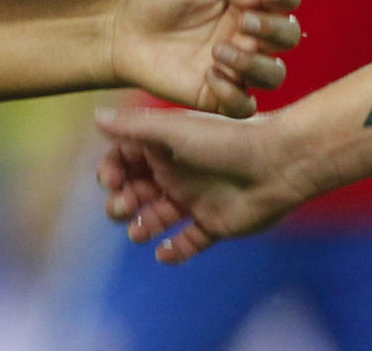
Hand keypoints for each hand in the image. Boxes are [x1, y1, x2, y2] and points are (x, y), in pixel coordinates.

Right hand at [94, 106, 313, 261]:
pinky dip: (175, 251)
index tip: (108, 180)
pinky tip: (163, 253)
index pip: (125, 160)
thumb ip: (133, 126)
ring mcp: (194, 199)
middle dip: (123, 200)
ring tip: (139, 231)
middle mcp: (176, 173)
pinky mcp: (214, 225)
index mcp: (164, 147)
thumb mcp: (171, 129)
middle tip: (122, 207)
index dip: (112, 170)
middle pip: (137, 190)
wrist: (275, 164)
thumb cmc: (222, 140)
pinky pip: (189, 242)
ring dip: (143, 225)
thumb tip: (95, 117)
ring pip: (158, 217)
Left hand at [109, 0, 300, 116]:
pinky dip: (234, 93)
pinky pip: (245, 105)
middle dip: (273, 29)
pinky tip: (208, 74)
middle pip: (288, 36)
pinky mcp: (218, 95)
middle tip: (242, 21)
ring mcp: (237, 67)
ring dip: (255, 63)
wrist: (122, 31)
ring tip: (218, 50)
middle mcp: (249, 35)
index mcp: (248, 0)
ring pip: (275, 75)